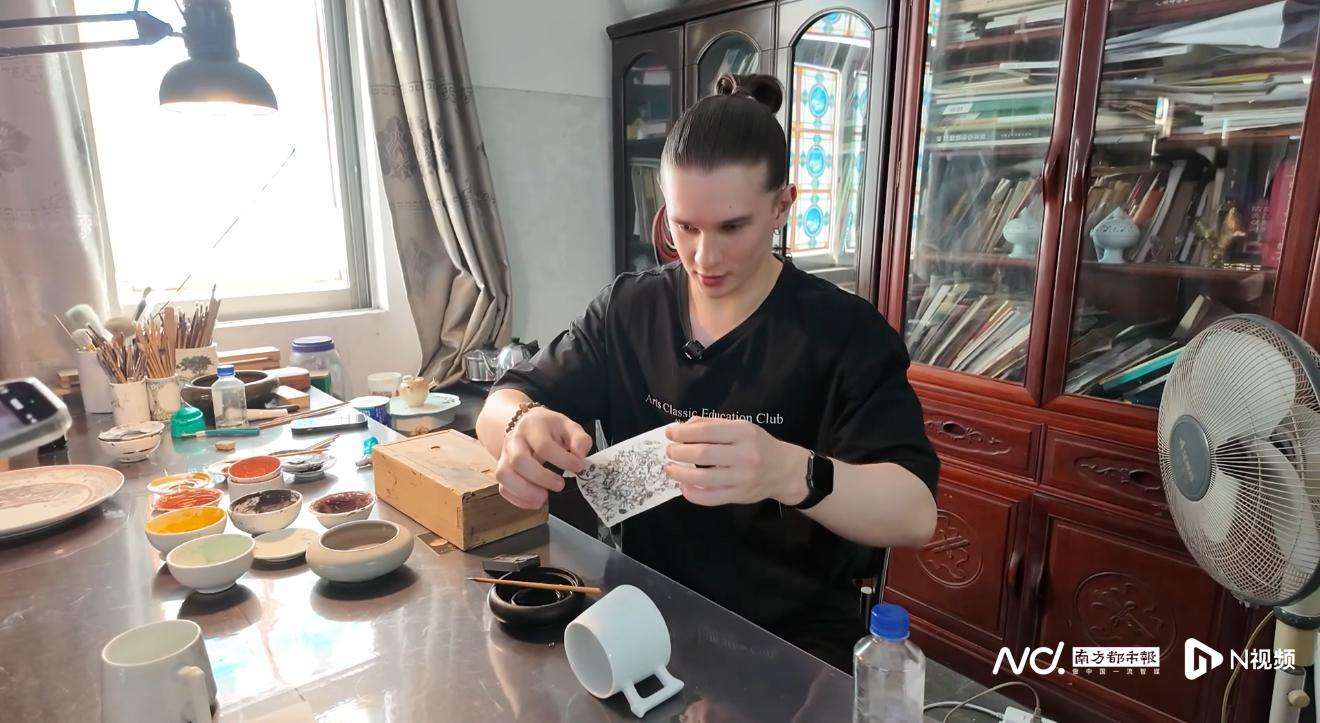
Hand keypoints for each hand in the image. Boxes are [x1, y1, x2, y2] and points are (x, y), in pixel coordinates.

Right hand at [496, 407, 591, 509]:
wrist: (527, 426)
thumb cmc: (551, 430)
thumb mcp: (569, 427)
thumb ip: (580, 440)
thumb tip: (579, 456)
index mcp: (533, 426)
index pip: (544, 445)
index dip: (563, 460)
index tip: (578, 468)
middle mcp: (514, 440)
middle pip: (519, 460)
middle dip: (541, 478)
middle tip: (560, 485)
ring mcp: (504, 456)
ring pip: (504, 475)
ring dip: (526, 492)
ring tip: (544, 498)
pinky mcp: (501, 471)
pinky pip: (503, 488)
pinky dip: (519, 500)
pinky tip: (536, 501)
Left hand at [663, 416, 808, 505]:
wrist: (784, 470)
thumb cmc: (758, 444)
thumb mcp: (741, 426)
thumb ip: (712, 424)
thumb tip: (683, 427)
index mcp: (744, 433)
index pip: (707, 431)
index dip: (683, 433)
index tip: (669, 434)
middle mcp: (745, 455)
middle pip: (702, 455)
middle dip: (679, 452)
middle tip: (669, 451)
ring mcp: (742, 478)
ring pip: (703, 479)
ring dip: (680, 474)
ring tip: (670, 469)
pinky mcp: (739, 496)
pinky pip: (710, 498)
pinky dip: (692, 494)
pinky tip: (684, 487)